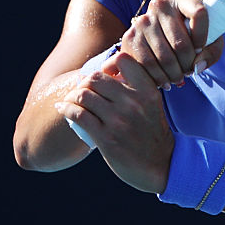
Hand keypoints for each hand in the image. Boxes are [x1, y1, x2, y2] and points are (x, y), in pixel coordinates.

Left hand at [55, 51, 173, 192]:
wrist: (161, 164)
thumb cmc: (153, 132)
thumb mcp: (152, 104)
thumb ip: (136, 87)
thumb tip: (107, 71)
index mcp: (147, 90)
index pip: (122, 60)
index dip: (108, 64)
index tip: (103, 75)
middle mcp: (133, 102)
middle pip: (96, 78)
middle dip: (84, 82)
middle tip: (81, 89)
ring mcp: (119, 120)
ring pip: (84, 95)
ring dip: (72, 96)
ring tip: (70, 100)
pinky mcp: (106, 137)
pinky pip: (78, 115)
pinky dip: (66, 108)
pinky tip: (63, 108)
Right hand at [122, 0, 223, 89]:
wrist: (162, 39)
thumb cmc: (191, 37)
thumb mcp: (209, 41)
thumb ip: (211, 53)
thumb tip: (197, 66)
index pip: (198, 12)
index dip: (202, 36)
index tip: (201, 48)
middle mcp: (159, 5)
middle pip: (180, 42)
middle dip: (188, 63)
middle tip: (190, 71)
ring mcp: (142, 21)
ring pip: (164, 56)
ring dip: (175, 73)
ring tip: (179, 77)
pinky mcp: (130, 37)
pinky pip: (147, 63)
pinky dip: (159, 77)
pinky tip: (166, 80)